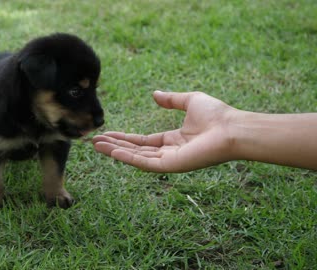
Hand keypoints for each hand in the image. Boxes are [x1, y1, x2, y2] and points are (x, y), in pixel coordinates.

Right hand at [92, 91, 237, 172]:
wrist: (232, 128)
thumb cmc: (217, 115)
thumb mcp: (190, 100)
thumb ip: (171, 99)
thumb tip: (154, 94)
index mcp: (173, 139)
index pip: (143, 141)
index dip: (124, 137)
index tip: (107, 133)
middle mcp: (169, 152)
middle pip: (135, 150)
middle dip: (114, 145)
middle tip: (94, 141)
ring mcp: (169, 160)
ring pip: (136, 157)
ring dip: (115, 151)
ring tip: (96, 145)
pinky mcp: (170, 166)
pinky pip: (144, 162)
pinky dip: (127, 157)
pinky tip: (112, 151)